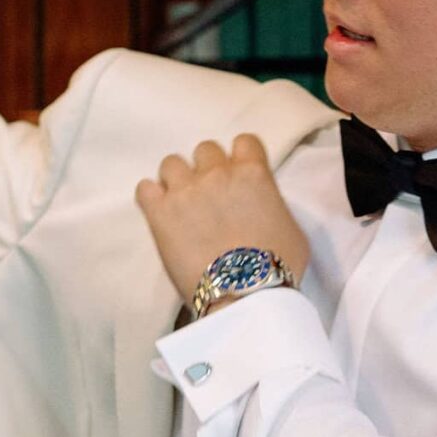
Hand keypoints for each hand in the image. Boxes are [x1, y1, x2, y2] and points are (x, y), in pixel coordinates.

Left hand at [134, 134, 310, 306]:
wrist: (244, 294)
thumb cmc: (277, 267)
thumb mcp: (292, 228)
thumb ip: (272, 204)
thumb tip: (262, 206)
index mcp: (253, 173)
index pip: (244, 142)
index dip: (240, 158)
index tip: (238, 176)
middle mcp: (217, 174)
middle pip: (206, 149)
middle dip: (207, 169)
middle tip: (210, 196)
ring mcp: (185, 191)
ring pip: (171, 163)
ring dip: (177, 180)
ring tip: (182, 205)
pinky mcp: (159, 213)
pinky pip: (145, 188)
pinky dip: (151, 198)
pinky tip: (160, 213)